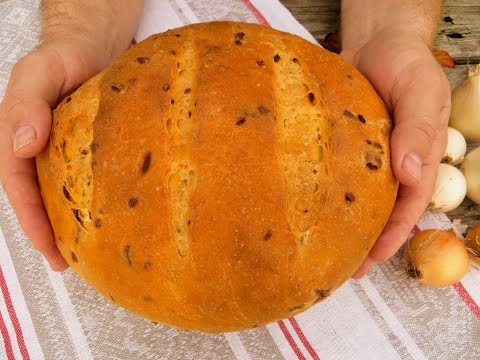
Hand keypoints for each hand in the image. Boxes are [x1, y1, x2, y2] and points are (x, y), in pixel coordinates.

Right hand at [0, 41, 109, 270]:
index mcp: (19, 138)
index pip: (19, 187)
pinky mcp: (87, 150)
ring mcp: (63, 153)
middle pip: (39, 199)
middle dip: (49, 234)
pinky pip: (85, 180)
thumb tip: (21, 145)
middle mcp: (39, 151)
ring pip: (61, 195)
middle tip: (66, 264)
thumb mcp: (37, 74)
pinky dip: (91, 202)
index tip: (49, 249)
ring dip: (68, 224)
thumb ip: (27, 106)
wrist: (89, 49)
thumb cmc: (60, 59)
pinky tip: (106, 218)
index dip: (32, 220)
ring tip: (84, 254)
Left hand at [341, 28, 450, 277]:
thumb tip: (411, 173)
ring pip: (358, 196)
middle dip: (366, 241)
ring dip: (346, 224)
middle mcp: (391, 162)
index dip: (392, 235)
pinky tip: (307, 207)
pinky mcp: (342, 144)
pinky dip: (327, 193)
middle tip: (343, 269)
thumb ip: (418, 129)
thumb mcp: (421, 92)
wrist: (377, 41)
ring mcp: (366, 155)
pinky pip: (336, 172)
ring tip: (323, 250)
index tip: (372, 259)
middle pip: (381, 209)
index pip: (409, 205)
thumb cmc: (405, 63)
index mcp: (417, 157)